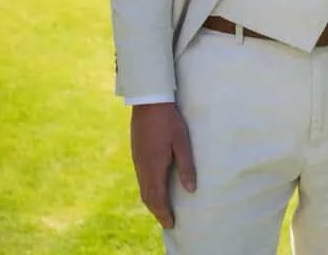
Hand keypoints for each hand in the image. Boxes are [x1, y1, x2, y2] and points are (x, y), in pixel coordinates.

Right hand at [130, 102, 195, 228]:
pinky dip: (148, 191)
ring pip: (143, 189)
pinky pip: (141, 180)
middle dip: (157, 211)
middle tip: (167, 222)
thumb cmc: (169, 122)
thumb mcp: (182, 143)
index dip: (164, 212)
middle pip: (148, 197)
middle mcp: (143, 168)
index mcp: (154, 167)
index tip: (171, 224)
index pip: (157, 198)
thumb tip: (191, 190)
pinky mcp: (136, 155)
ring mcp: (137, 162)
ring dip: (152, 202)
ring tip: (162, 210)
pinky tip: (155, 189)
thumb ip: (186, 167)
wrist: (149, 104)